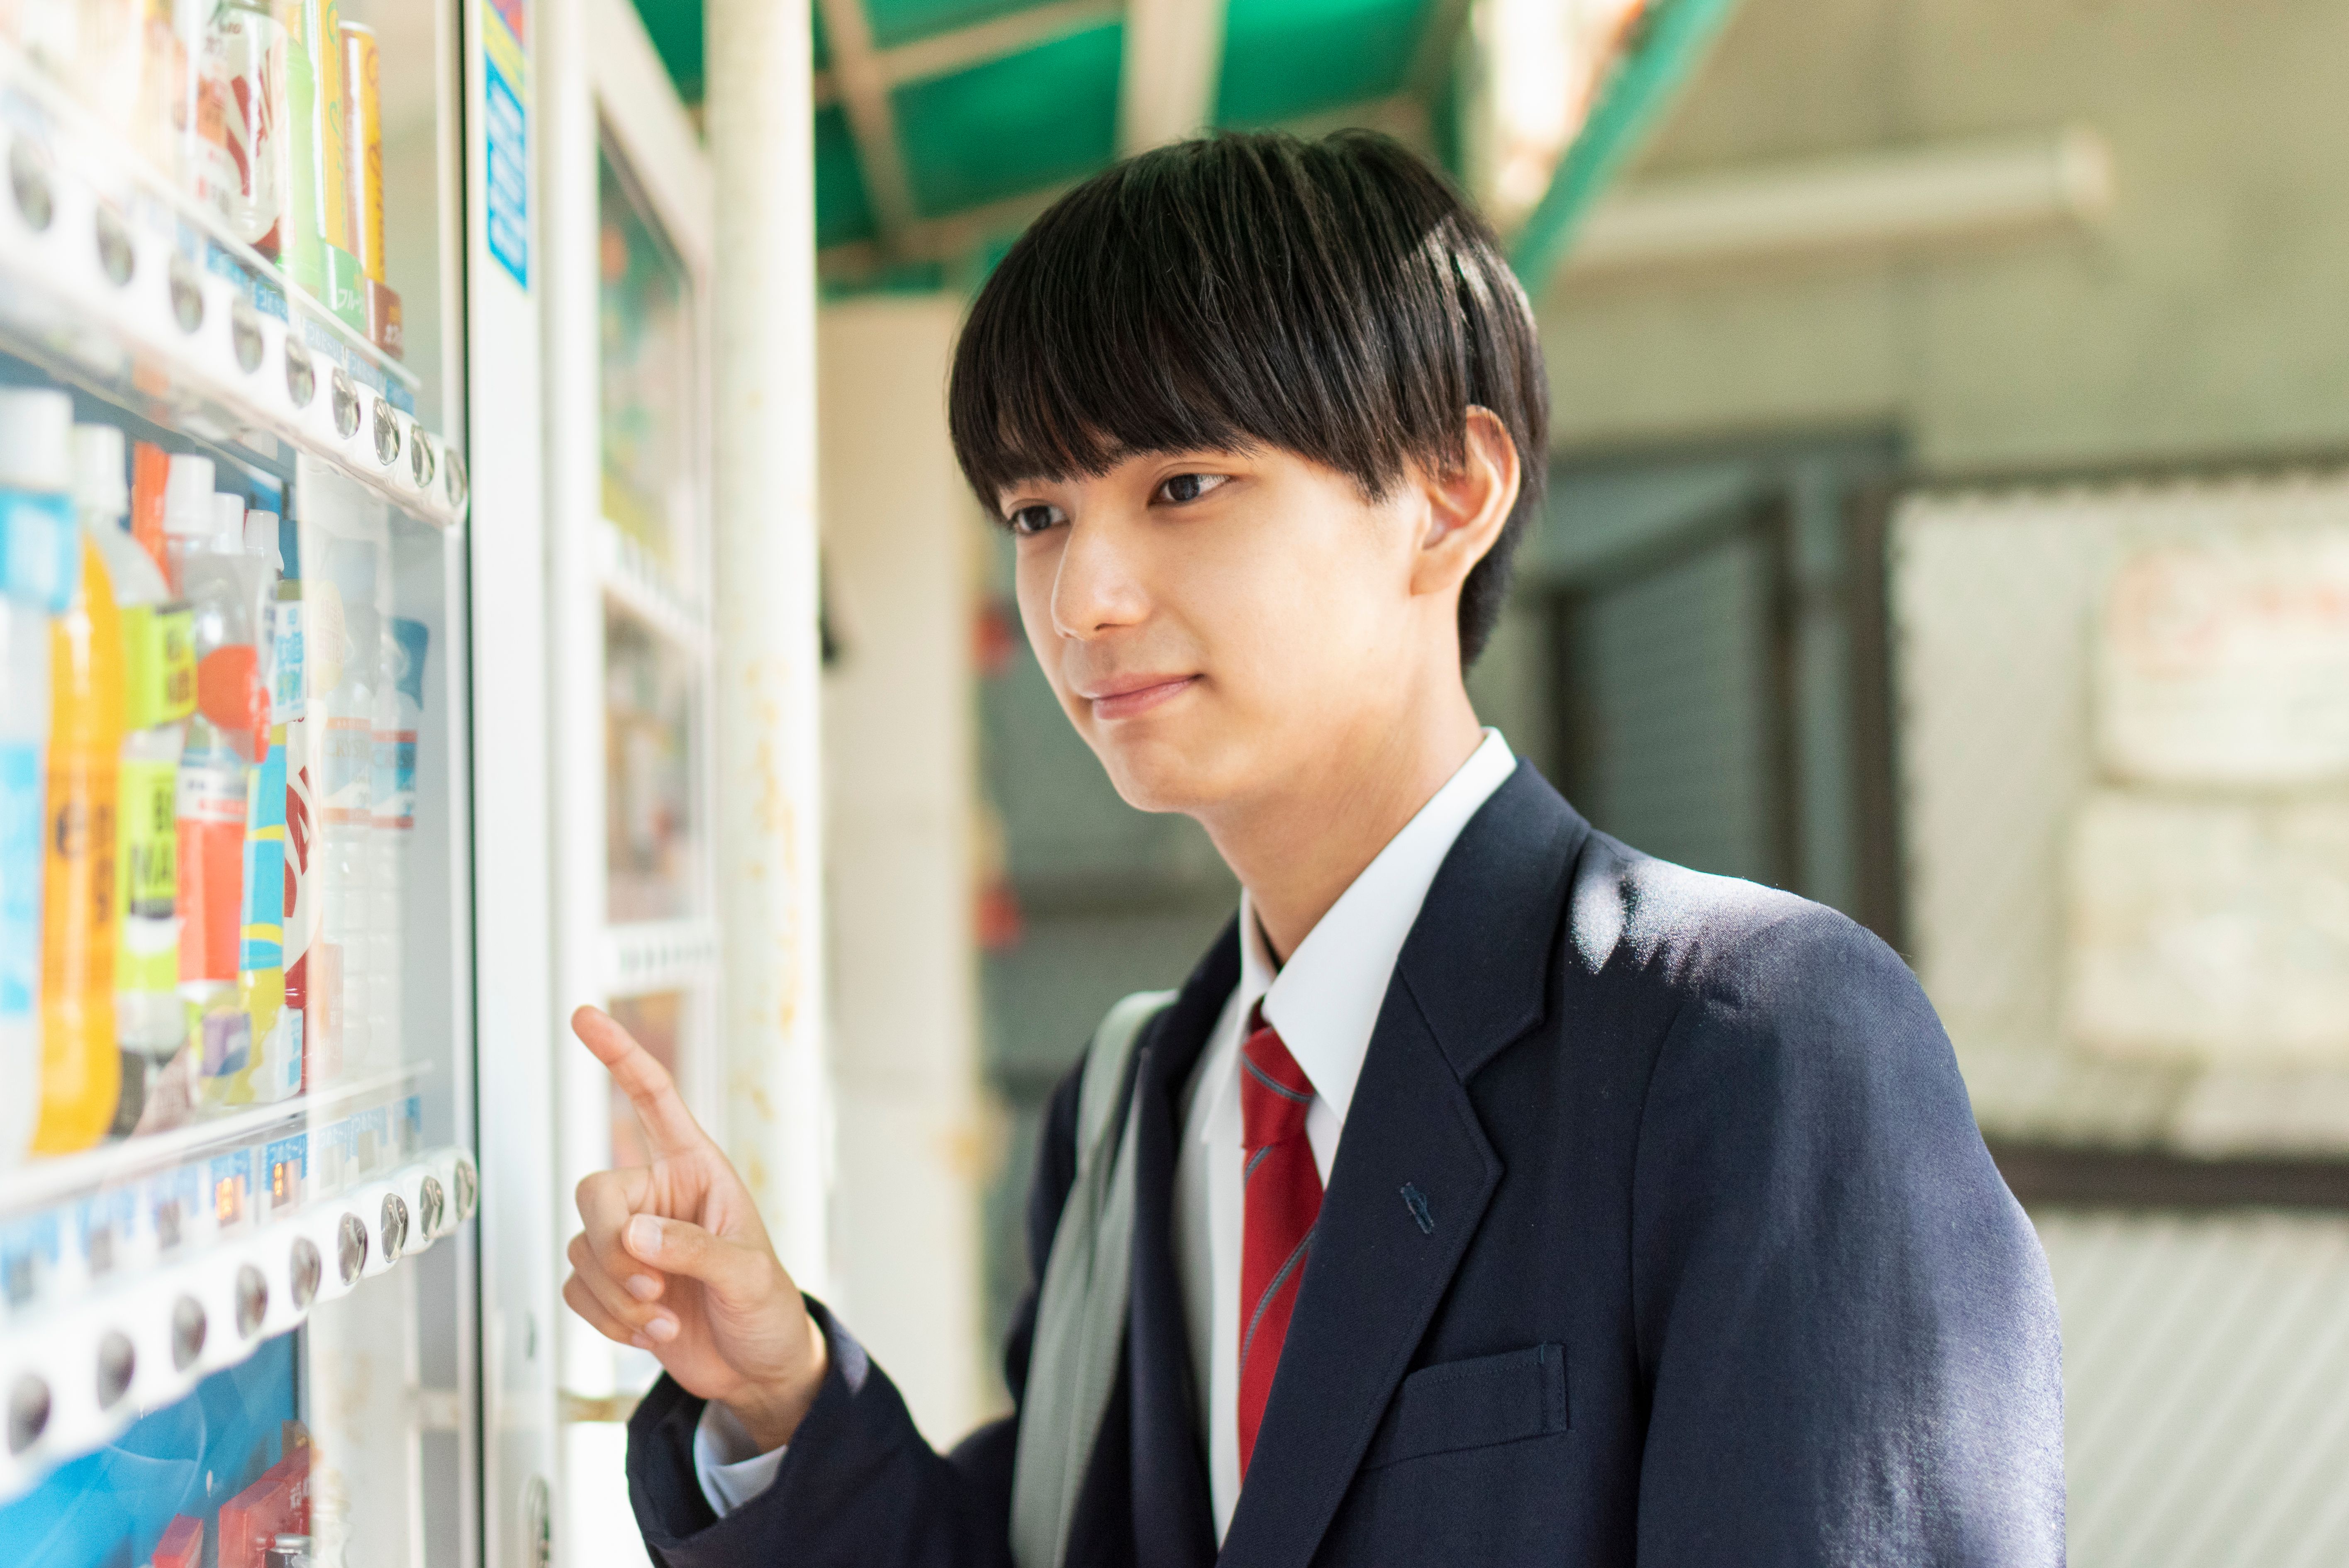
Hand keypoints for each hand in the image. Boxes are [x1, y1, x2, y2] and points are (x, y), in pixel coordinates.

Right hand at [562, 1005, 827, 1449]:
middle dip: (613, 1249)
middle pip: (594, 1194)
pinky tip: (650, 1332)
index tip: (585, 1016)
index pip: (652, 1098)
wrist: (756, 1367)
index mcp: (696, 1169)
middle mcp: (657, 1196)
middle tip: (653, 1288)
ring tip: (665, 1315)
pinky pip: (577, 1288)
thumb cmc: (767, 1308)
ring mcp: (630, 1240)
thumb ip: (694, 1249)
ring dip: (617, 1294)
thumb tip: (635, 1236)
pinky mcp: (611, 1283)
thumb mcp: (748, 1274)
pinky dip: (607, 1318)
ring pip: (581, 1248)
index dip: (619, 1055)